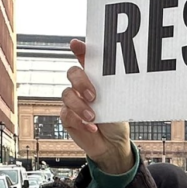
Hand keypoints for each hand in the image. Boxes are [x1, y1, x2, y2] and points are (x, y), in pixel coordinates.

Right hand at [61, 40, 133, 173]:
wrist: (112, 144)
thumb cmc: (116, 119)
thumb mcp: (119, 102)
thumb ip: (113, 89)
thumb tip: (118, 78)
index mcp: (95, 78)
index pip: (85, 58)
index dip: (80, 49)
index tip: (76, 44)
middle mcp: (81, 87)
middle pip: (73, 73)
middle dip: (81, 81)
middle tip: (93, 95)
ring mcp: (73, 101)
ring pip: (67, 94)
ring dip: (80, 105)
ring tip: (94, 116)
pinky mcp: (68, 117)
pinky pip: (67, 114)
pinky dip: (79, 121)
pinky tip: (91, 127)